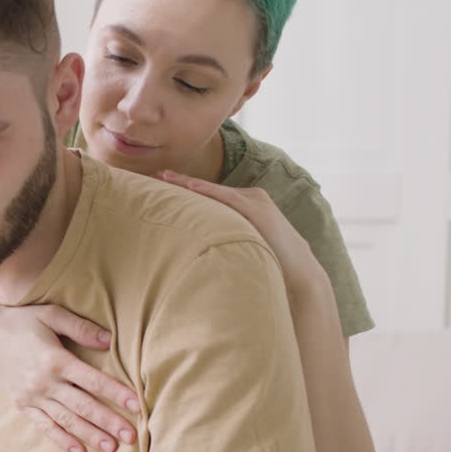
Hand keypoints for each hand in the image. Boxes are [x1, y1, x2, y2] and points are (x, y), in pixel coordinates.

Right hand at [0, 303, 139, 451]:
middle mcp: (45, 382)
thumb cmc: (20, 321)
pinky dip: (61, 440)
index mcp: (55, 359)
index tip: (135, 405)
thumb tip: (109, 341)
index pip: (93, 380)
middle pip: (83, 406)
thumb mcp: (50, 314)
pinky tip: (78, 451)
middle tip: (131, 437)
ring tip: (111, 448)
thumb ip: (80, 327)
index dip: (115, 393)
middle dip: (108, 422)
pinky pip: (44, 426)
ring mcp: (32, 396)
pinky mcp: (22, 405)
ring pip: (66, 420)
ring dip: (90, 435)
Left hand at [155, 170, 322, 291]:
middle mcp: (249, 199)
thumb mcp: (240, 248)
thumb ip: (221, 242)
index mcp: (244, 206)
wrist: (299, 275)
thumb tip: (192, 253)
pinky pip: (228, 198)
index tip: (157, 185)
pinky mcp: (259, 210)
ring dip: (187, 183)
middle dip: (179, 183)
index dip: (183, 190)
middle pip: (207, 189)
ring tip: (162, 177)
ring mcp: (255, 202)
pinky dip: (208, 191)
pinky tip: (189, 186)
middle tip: (151, 176)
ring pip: (214, 190)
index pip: (208, 196)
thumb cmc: (268, 265)